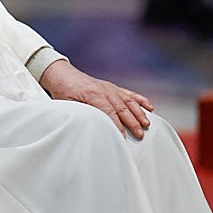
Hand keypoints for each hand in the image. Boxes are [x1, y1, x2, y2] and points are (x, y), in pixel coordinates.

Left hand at [38, 60, 153, 138]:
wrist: (63, 75)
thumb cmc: (64, 92)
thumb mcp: (68, 104)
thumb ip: (81, 113)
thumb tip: (90, 126)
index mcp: (94, 95)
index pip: (109, 113)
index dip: (117, 125)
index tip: (124, 137)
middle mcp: (105, 90)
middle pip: (122, 109)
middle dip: (133, 123)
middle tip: (140, 135)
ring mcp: (111, 88)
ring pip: (129, 102)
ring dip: (139, 113)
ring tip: (147, 124)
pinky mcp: (113, 87)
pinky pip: (130, 94)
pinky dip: (141, 100)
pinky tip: (150, 108)